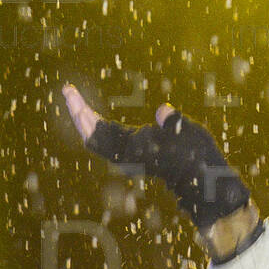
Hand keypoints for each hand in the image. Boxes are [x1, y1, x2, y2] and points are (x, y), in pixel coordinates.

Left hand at [60, 84, 250, 231]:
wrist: (200, 178)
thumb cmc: (196, 153)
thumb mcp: (190, 134)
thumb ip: (174, 123)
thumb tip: (163, 110)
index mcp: (135, 148)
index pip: (99, 132)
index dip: (82, 113)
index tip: (72, 95)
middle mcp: (126, 154)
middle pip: (92, 135)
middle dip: (78, 113)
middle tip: (68, 90)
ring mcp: (127, 155)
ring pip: (97, 139)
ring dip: (85, 119)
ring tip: (75, 97)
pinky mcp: (131, 153)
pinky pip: (105, 141)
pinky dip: (96, 126)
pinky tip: (92, 115)